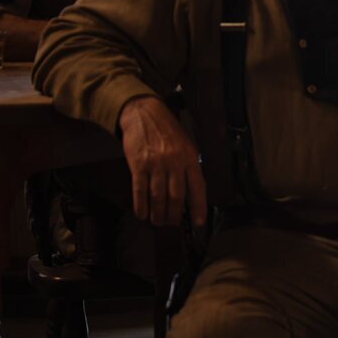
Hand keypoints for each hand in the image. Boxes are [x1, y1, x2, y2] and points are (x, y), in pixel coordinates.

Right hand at [119, 96, 206, 226]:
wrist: (144, 113)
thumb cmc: (167, 131)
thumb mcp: (186, 145)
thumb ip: (188, 166)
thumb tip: (190, 192)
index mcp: (190, 158)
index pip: (198, 187)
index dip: (199, 207)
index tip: (198, 223)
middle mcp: (175, 162)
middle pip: (177, 196)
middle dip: (174, 215)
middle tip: (171, 224)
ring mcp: (156, 164)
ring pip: (158, 197)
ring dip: (158, 213)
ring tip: (157, 221)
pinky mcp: (138, 165)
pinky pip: (140, 190)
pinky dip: (141, 205)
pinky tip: (142, 214)